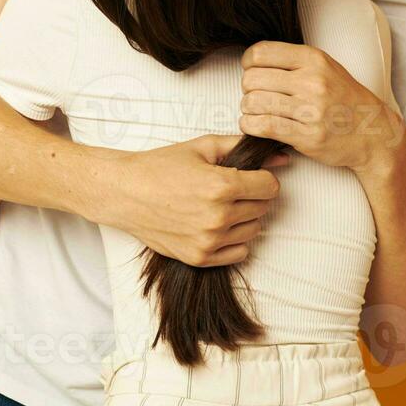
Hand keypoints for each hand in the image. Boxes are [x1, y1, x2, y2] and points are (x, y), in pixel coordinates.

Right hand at [89, 134, 290, 267]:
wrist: (125, 192)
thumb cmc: (160, 167)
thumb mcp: (202, 147)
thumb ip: (242, 148)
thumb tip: (280, 156)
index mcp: (221, 186)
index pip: (270, 186)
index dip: (262, 177)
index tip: (249, 175)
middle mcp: (218, 217)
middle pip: (263, 207)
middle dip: (253, 195)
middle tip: (230, 188)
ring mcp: (209, 241)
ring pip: (253, 230)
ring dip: (244, 217)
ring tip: (220, 205)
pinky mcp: (200, 258)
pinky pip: (239, 252)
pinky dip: (234, 239)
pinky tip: (216, 224)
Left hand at [239, 41, 403, 173]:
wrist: (373, 133)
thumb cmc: (345, 100)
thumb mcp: (326, 67)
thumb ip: (294, 60)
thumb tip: (254, 61)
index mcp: (314, 59)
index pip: (261, 53)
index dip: (248, 63)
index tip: (252, 72)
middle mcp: (312, 81)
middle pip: (253, 79)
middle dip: (247, 89)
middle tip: (254, 96)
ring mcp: (311, 110)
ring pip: (254, 103)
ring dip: (247, 109)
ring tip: (255, 112)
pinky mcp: (308, 136)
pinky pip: (264, 126)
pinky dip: (250, 126)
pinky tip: (254, 125)